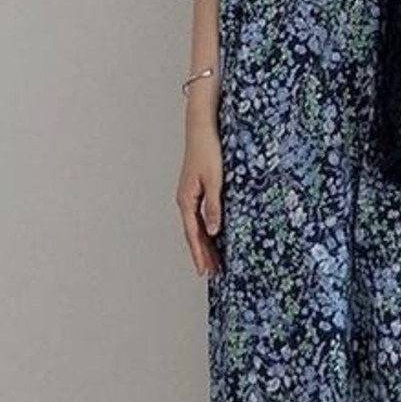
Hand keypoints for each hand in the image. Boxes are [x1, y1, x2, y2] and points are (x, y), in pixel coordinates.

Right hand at [176, 124, 222, 276]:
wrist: (202, 129)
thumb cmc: (208, 151)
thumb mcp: (215, 181)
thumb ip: (214, 207)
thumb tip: (212, 231)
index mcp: (186, 200)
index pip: (193, 234)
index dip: (199, 254)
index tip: (204, 271)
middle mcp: (185, 199)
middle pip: (193, 233)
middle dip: (202, 253)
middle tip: (211, 272)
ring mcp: (189, 194)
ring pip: (196, 225)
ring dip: (205, 243)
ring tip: (214, 260)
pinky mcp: (196, 188)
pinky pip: (199, 215)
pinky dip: (206, 228)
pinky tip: (214, 235)